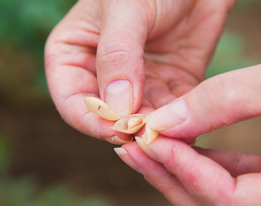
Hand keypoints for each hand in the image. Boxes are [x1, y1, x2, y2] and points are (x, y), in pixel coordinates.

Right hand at [44, 0, 234, 142]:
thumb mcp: (126, 9)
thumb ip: (117, 55)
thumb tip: (116, 108)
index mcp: (74, 56)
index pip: (73, 101)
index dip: (91, 121)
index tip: (117, 130)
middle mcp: (103, 76)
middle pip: (109, 118)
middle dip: (129, 130)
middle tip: (149, 136)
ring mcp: (138, 85)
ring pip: (142, 121)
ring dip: (156, 132)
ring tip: (171, 137)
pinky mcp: (169, 87)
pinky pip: (172, 114)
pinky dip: (179, 126)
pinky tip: (187, 132)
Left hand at [116, 36, 260, 205]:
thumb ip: (224, 100)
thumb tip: (164, 120)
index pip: (233, 202)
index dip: (186, 169)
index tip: (149, 137)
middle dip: (172, 179)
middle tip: (133, 149)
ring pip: (226, 204)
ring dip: (184, 175)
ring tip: (148, 147)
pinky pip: (239, 186)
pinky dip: (207, 168)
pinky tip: (183, 145)